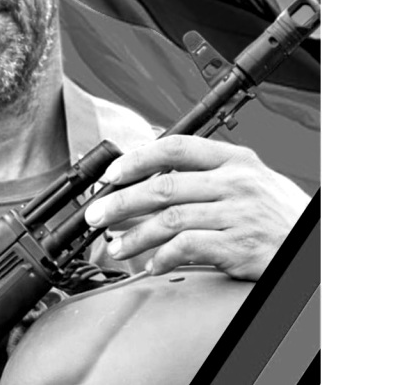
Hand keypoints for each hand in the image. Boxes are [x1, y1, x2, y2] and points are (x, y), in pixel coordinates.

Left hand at [83, 135, 308, 280]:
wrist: (316, 245)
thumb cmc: (280, 215)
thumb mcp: (251, 179)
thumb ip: (209, 170)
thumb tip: (155, 166)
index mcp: (235, 159)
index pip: (175, 148)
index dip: (137, 159)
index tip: (112, 175)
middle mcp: (235, 182)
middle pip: (163, 186)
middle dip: (121, 202)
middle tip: (97, 215)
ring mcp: (238, 214)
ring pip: (169, 220)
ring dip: (134, 236)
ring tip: (116, 247)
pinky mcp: (239, 246)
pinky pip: (188, 249)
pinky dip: (163, 258)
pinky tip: (152, 265)